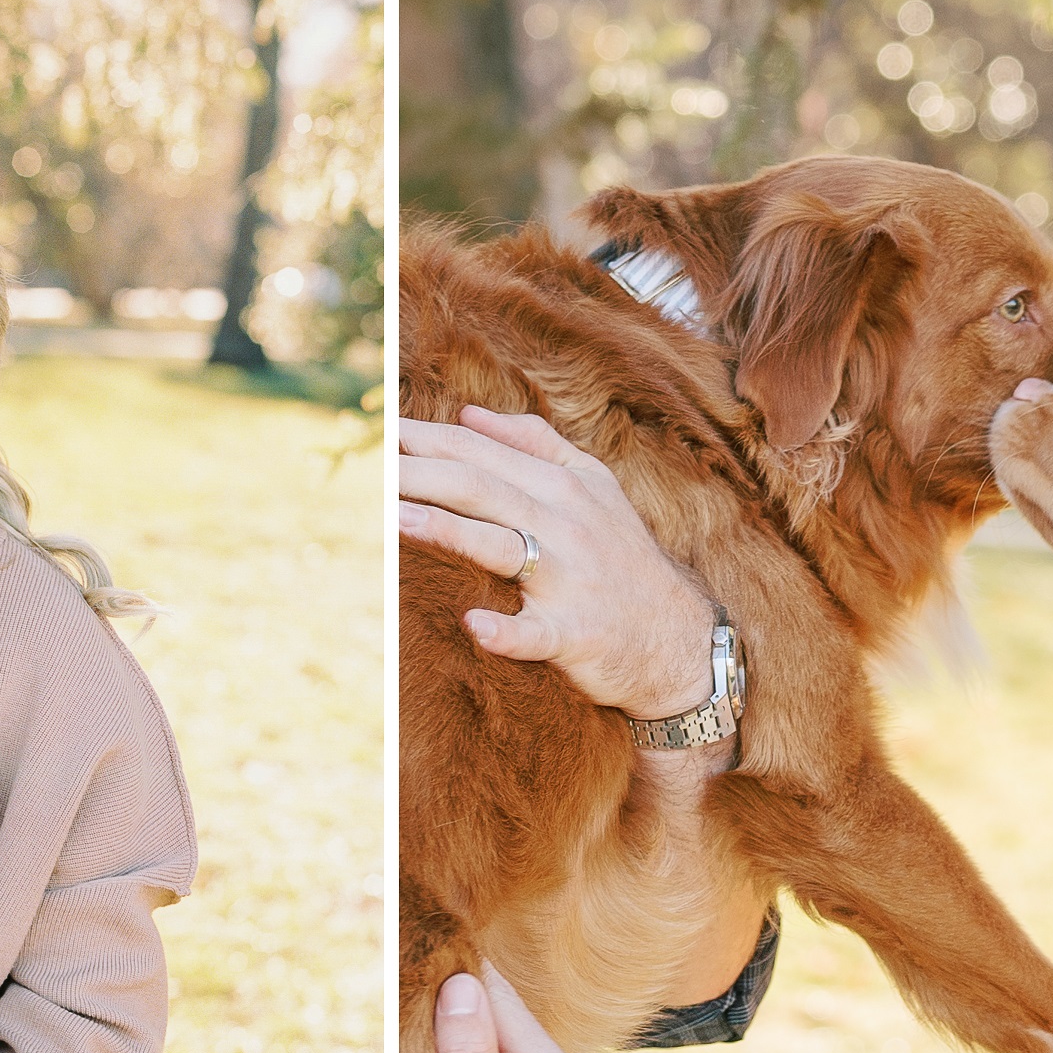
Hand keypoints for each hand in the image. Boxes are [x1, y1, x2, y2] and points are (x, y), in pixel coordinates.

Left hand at [398, 407, 716, 718]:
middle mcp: (564, 526)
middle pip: (482, 490)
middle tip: (372, 465)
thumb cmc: (622, 557)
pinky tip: (475, 625)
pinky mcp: (575, 634)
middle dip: (422, 473)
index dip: (431, 440)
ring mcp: (570, 581)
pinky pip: (537, 633)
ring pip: (501, 546)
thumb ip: (535, 444)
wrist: (679, 639)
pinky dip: (507, 631)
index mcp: (562, 487)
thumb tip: (470, 414)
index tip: (384, 428)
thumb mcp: (593, 487)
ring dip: (448, 531)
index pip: (484, 454)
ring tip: (396, 518)